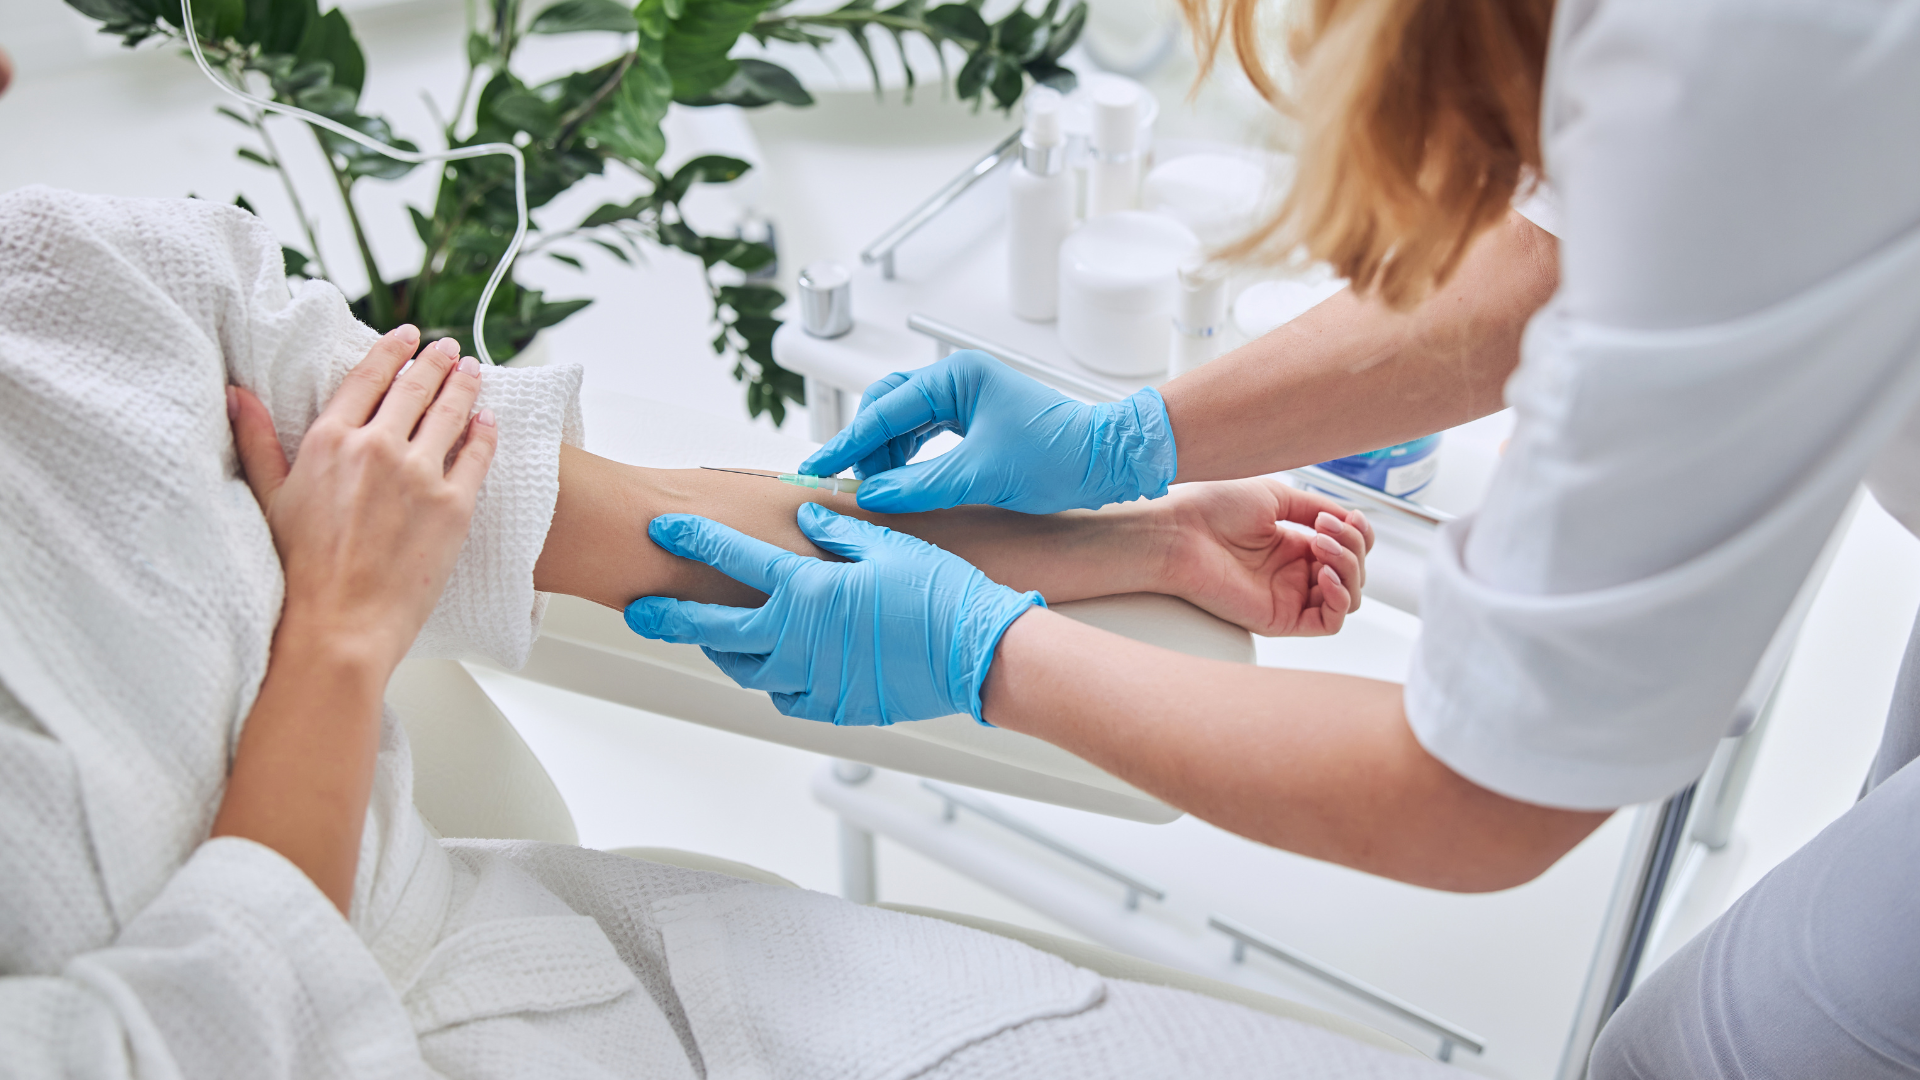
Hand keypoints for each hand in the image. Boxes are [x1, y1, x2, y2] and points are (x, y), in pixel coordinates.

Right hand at [228, 327, 497, 667]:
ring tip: (472, 371)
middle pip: (415, 388)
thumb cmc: (297, 571)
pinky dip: (485, 432)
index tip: (407, 337)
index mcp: (329, 440)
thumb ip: (257, 439)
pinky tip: (489, 420)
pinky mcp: (453, 506)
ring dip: (464, 386)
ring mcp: (419, 474)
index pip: (368, 378)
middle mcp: (376, 447)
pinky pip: (477, 455)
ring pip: (450, 413)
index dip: (391, 352)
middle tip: (448, 348)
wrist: (338, 624)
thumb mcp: (268, 497)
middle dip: (434, 362)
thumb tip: (237, 393)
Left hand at [626, 504, 1043, 724]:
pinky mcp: (836, 707)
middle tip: (640, 612)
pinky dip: (771, 682)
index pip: (731, 559)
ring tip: (707, 639)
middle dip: (669, 618)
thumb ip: (839, 532)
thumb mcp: (889, 546)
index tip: (663, 530)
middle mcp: (799, 638)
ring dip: (721, 651)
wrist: (978, 656)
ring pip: (745, 669)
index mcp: (807, 591)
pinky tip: (772, 669)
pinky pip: (786, 698)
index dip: (692, 540)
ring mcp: (814, 678)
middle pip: (713, 630)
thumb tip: (807, 520)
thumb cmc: (942, 597)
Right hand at [799, 351, 1176, 514]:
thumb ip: (921, 485)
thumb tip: (874, 495)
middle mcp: (958, 380)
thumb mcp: (983, 474)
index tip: (819, 467)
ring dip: (884, 453)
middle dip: (864, 444)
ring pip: (904, 422)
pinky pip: (925, 435)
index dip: (848, 442)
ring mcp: (967, 399)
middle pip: (888, 406)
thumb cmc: (1060, 456)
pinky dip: (906, 458)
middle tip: (844, 481)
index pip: (885, 408)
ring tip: (873, 487)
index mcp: (957, 376)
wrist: (1109, 462)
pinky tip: (899, 481)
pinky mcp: (975, 421)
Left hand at [1161, 479, 1372, 636]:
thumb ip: (1317, 507)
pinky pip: (1328, 622)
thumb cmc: (1212, 509)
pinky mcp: (1280, 618)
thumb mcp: (1275, 496)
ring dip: (1348, 568)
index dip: (1359, 535)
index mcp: (1292, 545)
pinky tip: (1325, 576)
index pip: (1347, 549)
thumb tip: (1351, 519)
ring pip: (1348, 596)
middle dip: (1352, 547)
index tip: (1347, 517)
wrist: (1179, 532)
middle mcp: (1293, 573)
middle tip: (1325, 530)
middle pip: (1354, 572)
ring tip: (1320, 546)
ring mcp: (1288, 596)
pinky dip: (1340, 600)